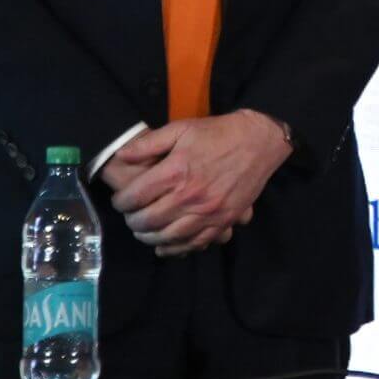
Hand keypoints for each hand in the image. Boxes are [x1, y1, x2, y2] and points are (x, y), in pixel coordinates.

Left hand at [105, 109, 291, 256]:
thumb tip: (119, 156)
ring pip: (167, 237)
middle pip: (147, 221)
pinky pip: (194, 243)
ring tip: (144, 230)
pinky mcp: (224, 221)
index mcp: (176, 172)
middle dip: (132, 221)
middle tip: (131, 215)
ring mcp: (208, 212)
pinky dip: (175, 249)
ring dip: (149, 237)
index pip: (134, 197)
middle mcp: (190, 196)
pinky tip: (164, 245)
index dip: (120, 202)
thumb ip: (148, 144)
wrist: (259, 141)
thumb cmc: (217, 134)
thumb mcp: (181, 129)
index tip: (120, 200)